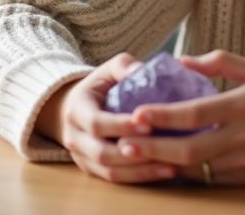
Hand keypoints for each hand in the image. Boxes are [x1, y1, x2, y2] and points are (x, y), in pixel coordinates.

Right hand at [35, 53, 176, 183]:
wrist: (79, 108)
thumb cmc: (100, 86)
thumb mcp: (108, 70)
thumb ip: (123, 65)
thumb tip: (141, 68)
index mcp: (76, 110)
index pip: (96, 123)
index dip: (121, 126)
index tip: (148, 125)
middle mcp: (74, 138)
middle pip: (101, 153)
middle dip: (133, 152)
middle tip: (164, 148)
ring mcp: (82, 158)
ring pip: (110, 172)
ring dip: (140, 171)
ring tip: (170, 165)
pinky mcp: (93, 171)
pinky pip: (116, 179)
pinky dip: (140, 178)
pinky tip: (165, 171)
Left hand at [116, 50, 244, 185]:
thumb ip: (217, 62)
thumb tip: (181, 61)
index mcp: (241, 106)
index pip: (194, 113)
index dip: (163, 116)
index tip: (136, 114)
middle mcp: (241, 137)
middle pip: (189, 149)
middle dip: (153, 148)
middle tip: (124, 143)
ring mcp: (243, 162)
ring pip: (195, 169)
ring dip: (163, 163)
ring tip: (135, 155)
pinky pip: (207, 180)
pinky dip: (183, 173)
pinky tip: (163, 165)